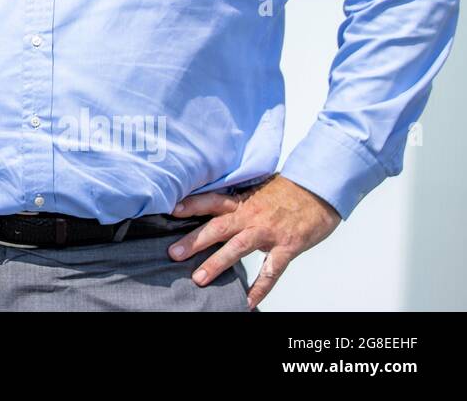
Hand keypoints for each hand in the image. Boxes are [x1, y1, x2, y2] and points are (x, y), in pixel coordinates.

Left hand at [166, 174, 341, 308]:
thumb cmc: (288, 191)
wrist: (320, 190)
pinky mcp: (287, 247)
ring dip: (217, 264)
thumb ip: (236, 200)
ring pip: (238, 249)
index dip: (191, 205)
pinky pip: (271, 272)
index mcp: (242, 201)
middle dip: (194, 241)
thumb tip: (213, 205)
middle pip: (218, 227)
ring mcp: (268, 232)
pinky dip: (258, 289)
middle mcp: (251, 215)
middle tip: (173, 253)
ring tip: (198, 279)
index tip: (170, 210)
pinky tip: (246, 302)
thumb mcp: (257, 188)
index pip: (211, 201)